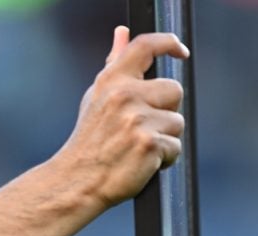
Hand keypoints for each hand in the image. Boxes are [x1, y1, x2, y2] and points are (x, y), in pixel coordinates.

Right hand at [57, 26, 188, 207]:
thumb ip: (115, 64)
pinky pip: (175, 148)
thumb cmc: (89, 141)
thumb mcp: (97, 97)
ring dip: (164, 139)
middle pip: (174, 90)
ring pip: (177, 122)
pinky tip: (140, 163)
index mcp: (111, 81)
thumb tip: (122, 32)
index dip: (168, 43)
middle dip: (166, 111)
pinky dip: (163, 160)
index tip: (180, 51)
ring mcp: (137, 120)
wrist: (77, 181)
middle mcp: (124, 96)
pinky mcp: (149, 143)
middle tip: (141, 129)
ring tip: (136, 149)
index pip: (144, 47)